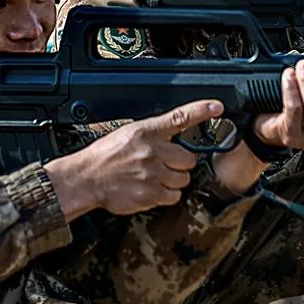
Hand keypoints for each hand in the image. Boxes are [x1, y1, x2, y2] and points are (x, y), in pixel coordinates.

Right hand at [45, 99, 223, 219]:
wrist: (86, 178)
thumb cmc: (105, 156)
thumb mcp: (129, 133)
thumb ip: (154, 134)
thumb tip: (174, 137)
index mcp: (147, 131)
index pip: (179, 117)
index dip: (201, 110)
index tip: (217, 106)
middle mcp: (152, 151)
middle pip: (189, 159)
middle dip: (181, 163)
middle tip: (165, 164)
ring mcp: (152, 174)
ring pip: (183, 180)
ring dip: (174, 180)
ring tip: (155, 177)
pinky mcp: (150, 194)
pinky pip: (173, 197)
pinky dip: (166, 195)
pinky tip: (151, 189)